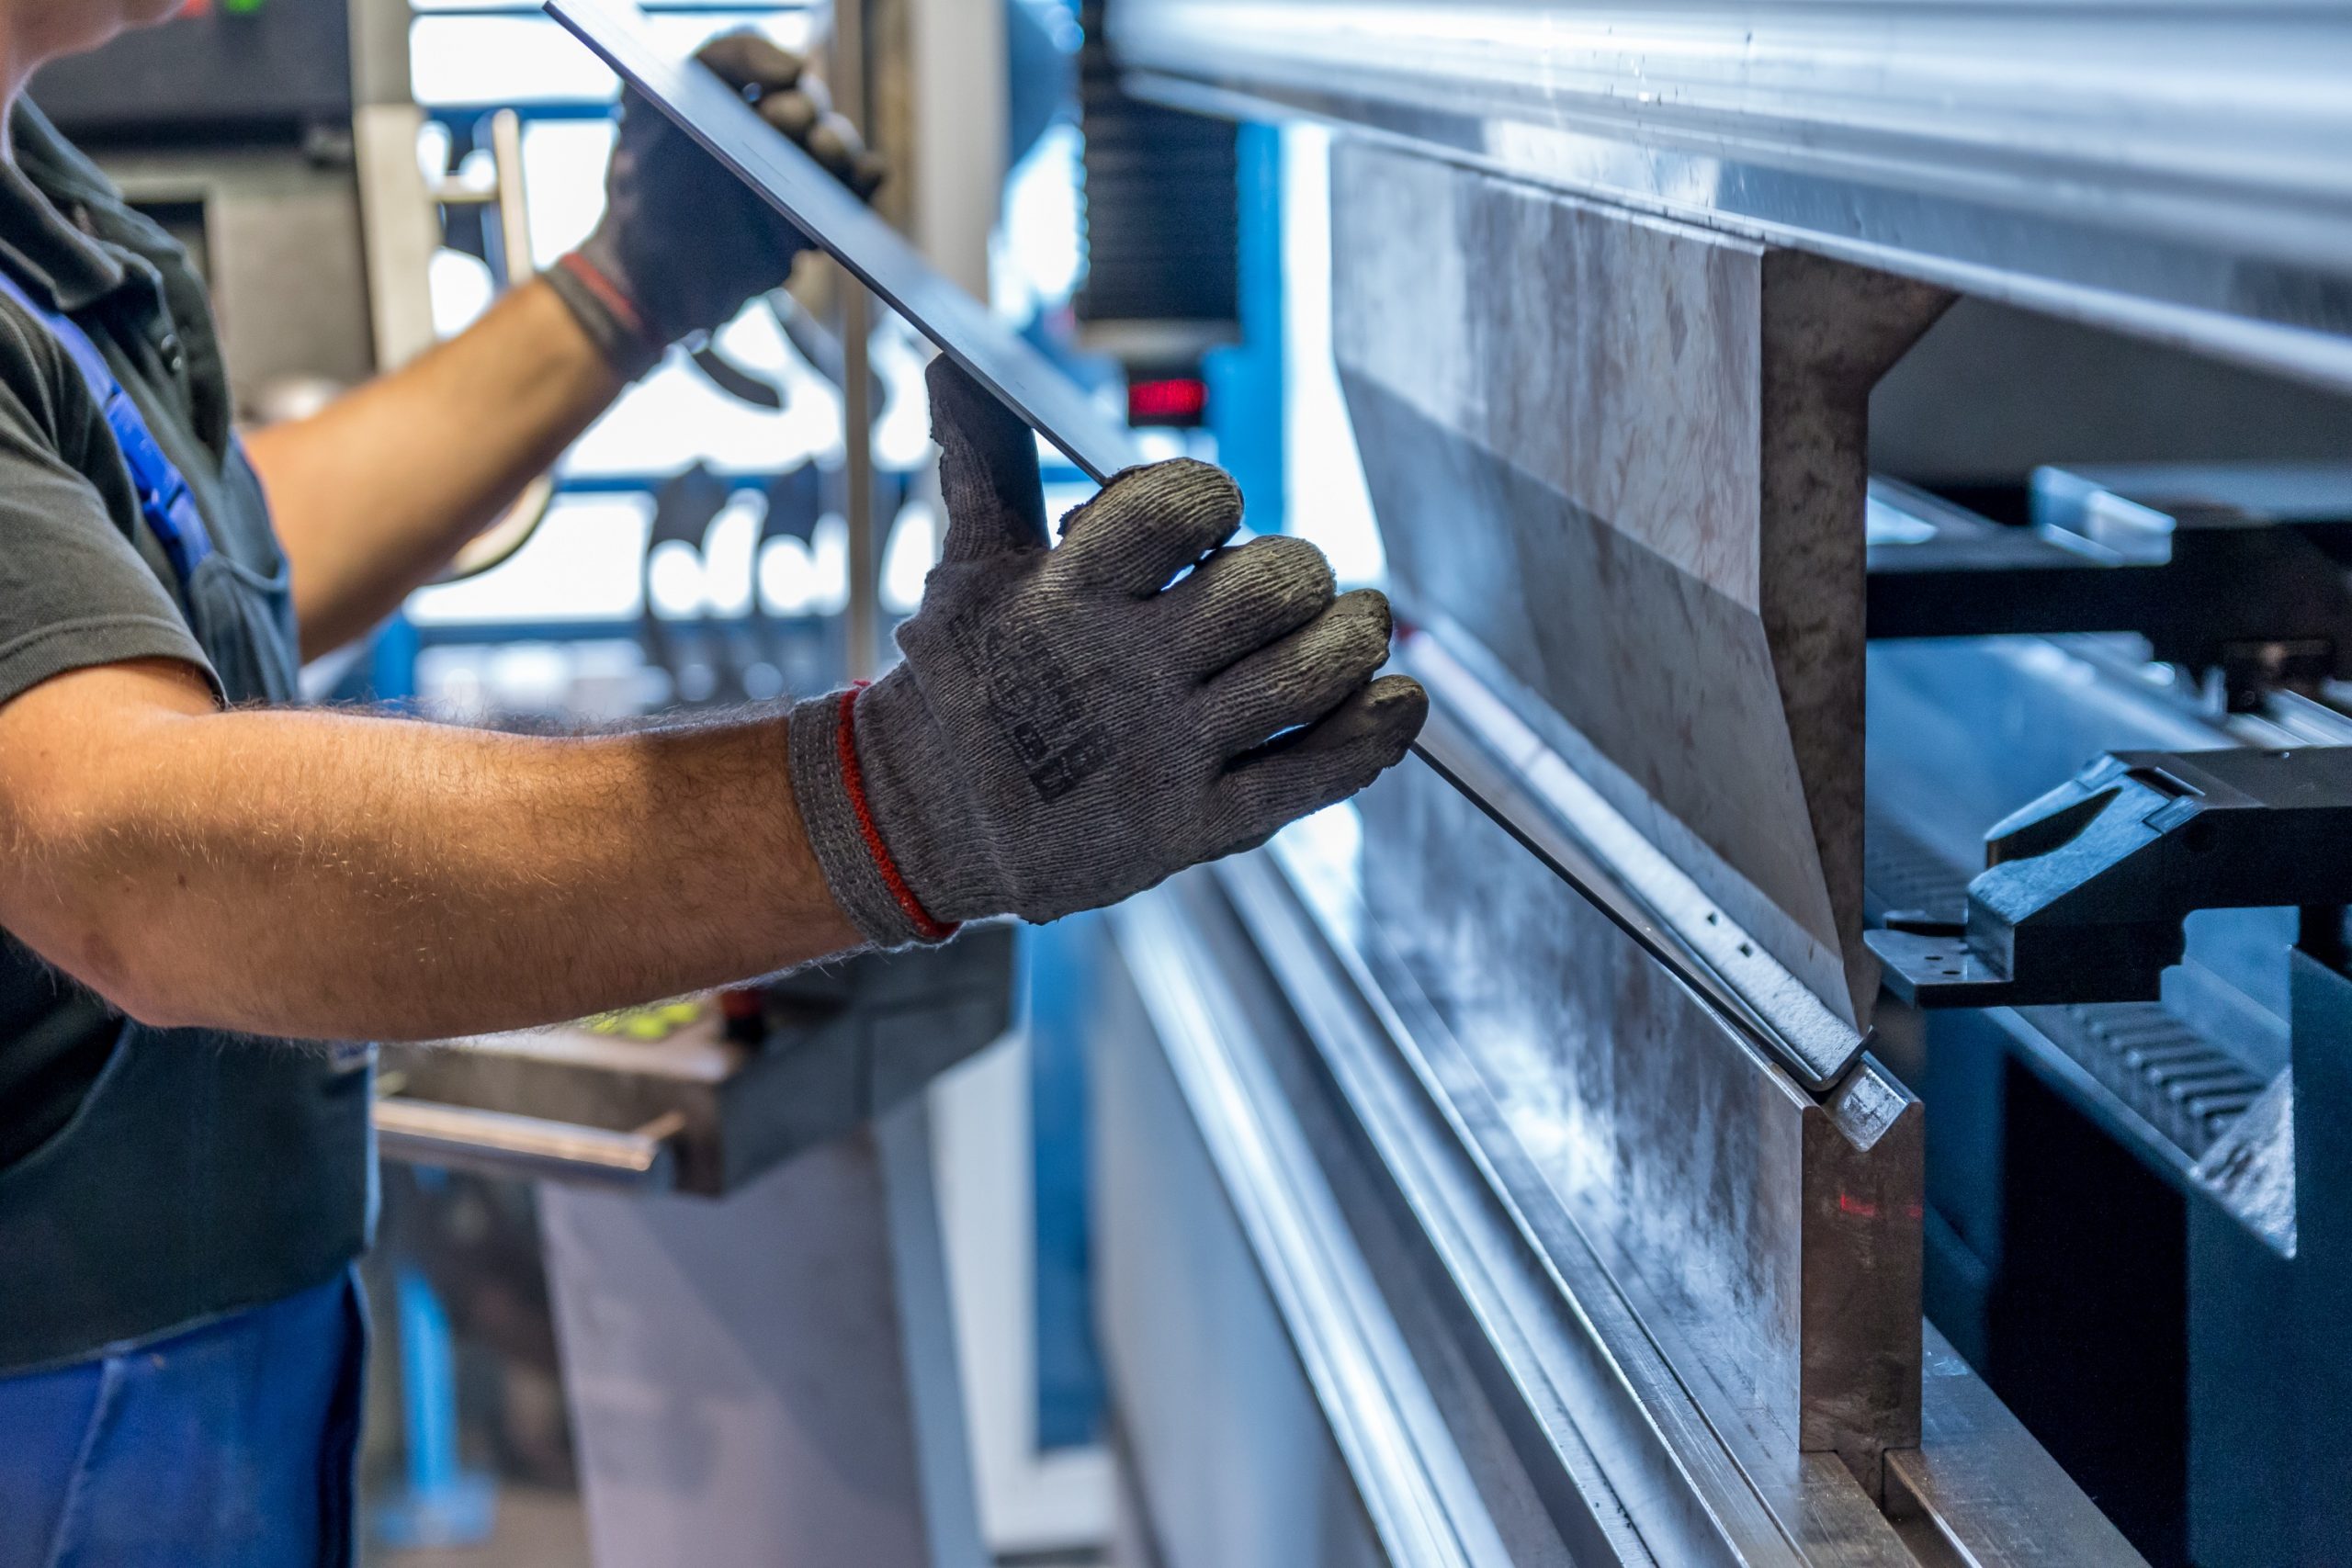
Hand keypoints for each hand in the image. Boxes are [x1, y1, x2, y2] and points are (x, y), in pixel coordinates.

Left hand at [548, 32, 886, 376]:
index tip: (774, 81)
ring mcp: (794, 178)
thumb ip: (703, 69)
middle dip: (804, 109)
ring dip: (838, 145)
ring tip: (822, 153)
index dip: (769, 64)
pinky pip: (856, 194)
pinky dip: (868, 180)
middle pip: (806, 103)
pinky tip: (864, 175)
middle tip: (782, 122)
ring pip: (838, 146)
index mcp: (724, 96)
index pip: (759, 63)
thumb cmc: (641, 192)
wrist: (649, 276)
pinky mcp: (814, 222)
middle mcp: (765, 131)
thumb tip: (796, 69)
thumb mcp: (648, 110)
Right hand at [787, 359, 1428, 944]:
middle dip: (1300, 574)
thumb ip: (986, 465)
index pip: (1176, 507)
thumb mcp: (966, 572)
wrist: (922, 826)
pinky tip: (1397, 702)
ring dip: (1353, 640)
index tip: (1215, 513)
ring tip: (1358, 625)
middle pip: (1266, 590)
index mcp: (1067, 594)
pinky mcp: (1197, 824)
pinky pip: (1313, 773)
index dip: (1214, 496)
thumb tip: (953, 364)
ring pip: (1307, 677)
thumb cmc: (959, 686)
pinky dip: (1373, 733)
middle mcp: (1123, 670)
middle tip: (1300, 583)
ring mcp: (1166, 753)